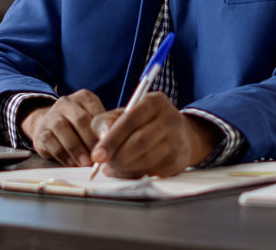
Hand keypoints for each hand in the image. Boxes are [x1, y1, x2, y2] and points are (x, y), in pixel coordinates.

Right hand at [19, 89, 105, 165]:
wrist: (48, 126)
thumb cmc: (79, 127)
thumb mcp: (93, 121)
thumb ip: (105, 129)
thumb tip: (119, 143)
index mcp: (84, 98)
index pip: (96, 111)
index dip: (105, 129)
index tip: (113, 143)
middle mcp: (66, 103)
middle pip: (80, 119)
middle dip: (91, 140)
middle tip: (100, 156)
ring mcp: (51, 116)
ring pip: (62, 129)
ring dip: (76, 148)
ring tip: (86, 163)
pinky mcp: (41, 132)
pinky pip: (51, 143)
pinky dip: (63, 155)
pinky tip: (72, 164)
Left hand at [89, 92, 217, 177]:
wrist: (177, 135)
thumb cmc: (141, 124)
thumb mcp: (122, 115)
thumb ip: (105, 122)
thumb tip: (101, 141)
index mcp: (154, 102)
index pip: (131, 120)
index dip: (112, 139)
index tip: (97, 155)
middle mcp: (170, 118)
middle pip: (140, 141)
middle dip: (118, 157)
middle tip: (104, 165)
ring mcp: (177, 140)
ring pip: (147, 159)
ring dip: (125, 168)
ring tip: (112, 168)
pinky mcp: (178, 160)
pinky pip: (153, 171)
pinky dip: (136, 174)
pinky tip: (128, 170)